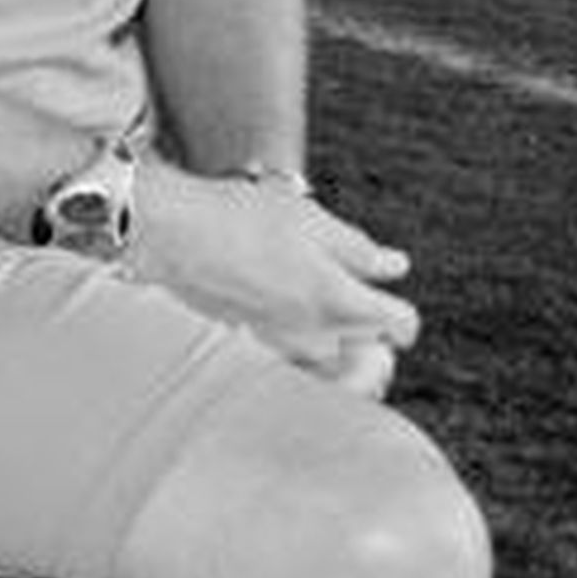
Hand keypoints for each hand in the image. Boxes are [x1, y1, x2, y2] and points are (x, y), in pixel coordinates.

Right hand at [126, 164, 419, 383]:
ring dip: (335, 335)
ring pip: (332, 358)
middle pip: (370, 350)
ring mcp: (283, 350)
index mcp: (339, 301)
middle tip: (349, 288)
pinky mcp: (254, 349)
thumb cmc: (241, 219)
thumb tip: (396, 267)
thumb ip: (360, 250)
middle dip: (370, 326)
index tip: (387, 292)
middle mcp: (316, 339)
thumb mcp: (311, 220)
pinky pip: (295, 355)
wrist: (174, 237)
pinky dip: (297, 335)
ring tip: (310, 290)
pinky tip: (277, 295)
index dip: (403, 309)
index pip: (402, 326)